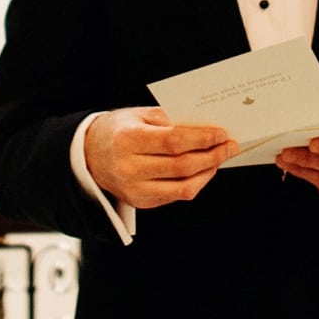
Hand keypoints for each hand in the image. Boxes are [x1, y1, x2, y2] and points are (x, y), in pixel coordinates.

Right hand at [85, 107, 238, 208]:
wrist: (89, 155)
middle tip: (229, 146)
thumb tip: (205, 127)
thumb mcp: (139, 115)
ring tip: (220, 158)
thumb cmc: (118, 130)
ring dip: (208, 172)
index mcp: (128, 140)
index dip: (202, 139)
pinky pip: (176, 196)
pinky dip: (195, 183)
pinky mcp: (141, 202)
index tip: (221, 133)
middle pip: (182, 166)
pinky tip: (203, 170)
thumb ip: (169, 120)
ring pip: (183, 187)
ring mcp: (135, 190)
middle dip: (212, 156)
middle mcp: (129, 168)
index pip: (173, 142)